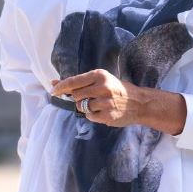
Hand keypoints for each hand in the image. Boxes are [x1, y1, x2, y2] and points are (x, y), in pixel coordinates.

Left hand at [51, 69, 185, 134]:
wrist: (139, 103)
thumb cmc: (116, 89)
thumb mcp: (100, 80)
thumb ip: (79, 82)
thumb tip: (54, 83)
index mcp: (99, 75)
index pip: (73, 82)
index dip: (60, 87)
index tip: (53, 91)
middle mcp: (103, 87)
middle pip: (75, 95)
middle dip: (77, 98)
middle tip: (89, 97)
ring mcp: (106, 102)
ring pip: (82, 106)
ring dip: (85, 107)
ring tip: (98, 104)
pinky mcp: (108, 115)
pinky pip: (90, 116)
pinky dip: (93, 115)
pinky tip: (103, 111)